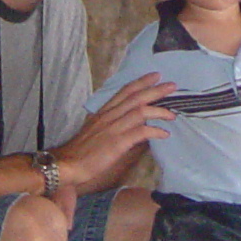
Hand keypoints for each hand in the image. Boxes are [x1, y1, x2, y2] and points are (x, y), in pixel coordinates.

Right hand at [54, 74, 172, 190]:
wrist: (67, 164)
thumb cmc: (81, 151)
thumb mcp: (95, 131)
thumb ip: (111, 124)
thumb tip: (131, 124)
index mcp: (103, 112)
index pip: (124, 92)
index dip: (141, 82)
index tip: (155, 75)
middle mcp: (109, 116)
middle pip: (135, 98)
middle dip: (155, 90)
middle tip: (172, 85)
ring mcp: (113, 129)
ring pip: (140, 112)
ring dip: (159, 111)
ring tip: (172, 114)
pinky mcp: (116, 143)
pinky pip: (140, 133)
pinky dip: (154, 131)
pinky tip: (164, 133)